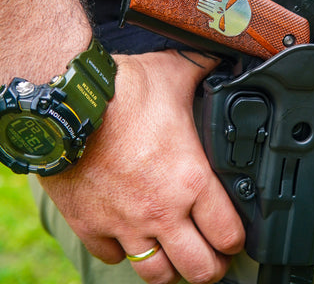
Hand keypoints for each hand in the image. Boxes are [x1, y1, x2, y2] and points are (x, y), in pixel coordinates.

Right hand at [39, 49, 244, 283]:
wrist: (69, 102)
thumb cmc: (124, 90)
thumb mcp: (176, 73)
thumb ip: (206, 70)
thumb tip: (224, 57)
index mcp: (190, 178)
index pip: (228, 233)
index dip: (237, 239)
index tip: (234, 235)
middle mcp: (161, 209)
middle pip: (198, 268)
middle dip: (211, 266)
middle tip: (212, 256)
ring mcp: (124, 223)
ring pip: (155, 274)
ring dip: (170, 269)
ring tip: (175, 254)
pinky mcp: (90, 224)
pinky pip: (113, 257)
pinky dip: (124, 252)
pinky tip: (130, 235)